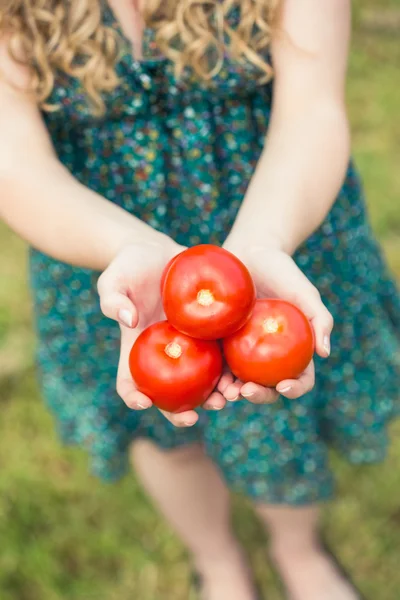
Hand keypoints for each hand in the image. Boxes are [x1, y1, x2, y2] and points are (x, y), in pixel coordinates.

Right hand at [97, 240, 227, 426]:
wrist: (160, 251)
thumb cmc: (130, 265)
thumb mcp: (114, 278)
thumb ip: (113, 298)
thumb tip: (128, 319)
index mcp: (137, 349)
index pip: (129, 382)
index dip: (133, 397)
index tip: (143, 402)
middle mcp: (164, 355)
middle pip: (169, 394)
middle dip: (180, 412)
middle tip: (193, 417)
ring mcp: (188, 346)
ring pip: (201, 382)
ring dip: (213, 396)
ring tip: (227, 398)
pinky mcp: (210, 333)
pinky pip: (222, 355)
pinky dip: (232, 369)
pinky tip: (244, 373)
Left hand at [220, 241, 332, 403]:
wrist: (249, 251)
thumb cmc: (282, 270)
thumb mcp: (304, 292)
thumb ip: (319, 319)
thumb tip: (324, 353)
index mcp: (293, 350)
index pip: (300, 378)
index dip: (294, 388)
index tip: (283, 386)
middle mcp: (268, 356)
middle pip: (267, 387)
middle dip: (259, 396)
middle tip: (246, 391)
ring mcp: (242, 351)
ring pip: (238, 382)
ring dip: (232, 393)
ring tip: (225, 392)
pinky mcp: (219, 342)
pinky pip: (215, 363)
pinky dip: (212, 375)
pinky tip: (206, 377)